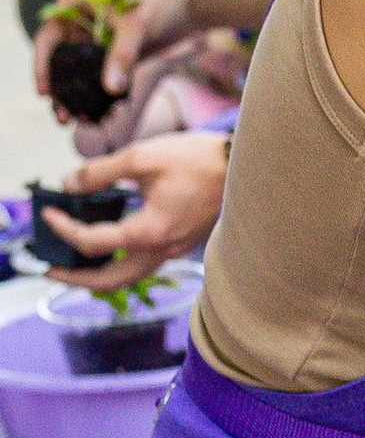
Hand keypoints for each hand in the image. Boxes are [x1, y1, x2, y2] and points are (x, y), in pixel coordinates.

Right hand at [33, 0, 200, 116]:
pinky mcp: (115, 58)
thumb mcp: (136, 26)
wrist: (191, 4)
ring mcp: (97, 44)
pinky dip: (102, 98)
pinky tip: (103, 117)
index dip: (41, 66)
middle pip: (61, 63)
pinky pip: (102, 81)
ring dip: (80, 99)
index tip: (45, 92)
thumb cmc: (160, 2)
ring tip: (83, 121)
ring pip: (81, 76)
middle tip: (62, 117)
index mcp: (73, 7)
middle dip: (61, 91)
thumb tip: (110, 89)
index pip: (47, 38)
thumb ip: (122, 56)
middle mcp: (80, 26)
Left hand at [39, 133, 228, 290]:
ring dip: (98, 275)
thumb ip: (100, 172)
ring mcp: (174, 250)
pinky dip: (120, 262)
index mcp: (149, 232)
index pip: (91, 242)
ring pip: (129, 277)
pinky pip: (144, 264)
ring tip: (76, 265)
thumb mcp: (142, 157)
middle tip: (50, 270)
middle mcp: (162, 249)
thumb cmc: (199, 160)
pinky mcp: (181, 243)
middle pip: (109, 281)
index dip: (63, 228)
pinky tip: (111, 244)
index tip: (48, 213)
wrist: (243, 166)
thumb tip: (70, 184)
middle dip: (75, 278)